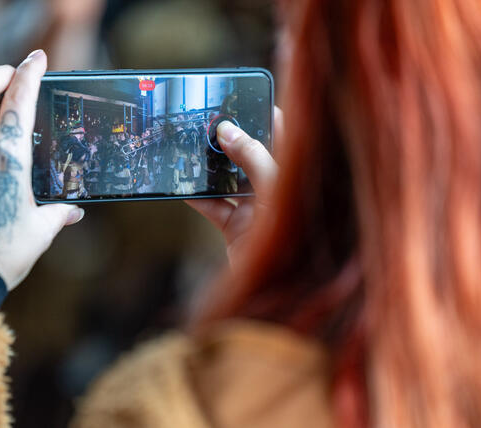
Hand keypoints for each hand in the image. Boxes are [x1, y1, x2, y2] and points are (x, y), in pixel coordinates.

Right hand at [186, 107, 281, 270]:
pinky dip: (197, 197)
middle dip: (231, 139)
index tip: (244, 98)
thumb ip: (252, 156)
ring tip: (191, 146)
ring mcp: (257, 208)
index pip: (285, 135)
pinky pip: (214, 207)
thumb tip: (227, 130)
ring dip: (210, 167)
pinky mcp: (237, 228)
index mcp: (297, 173)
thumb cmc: (297, 235)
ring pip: (230, 179)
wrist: (286, 288)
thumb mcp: (276, 186)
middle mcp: (278, 188)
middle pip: (252, 155)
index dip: (266, 114)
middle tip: (208, 120)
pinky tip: (182, 185)